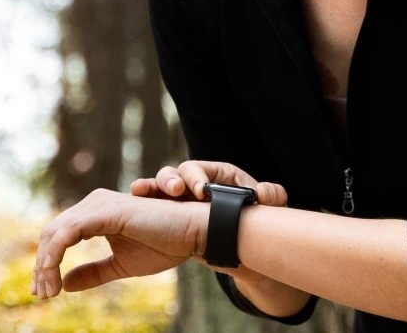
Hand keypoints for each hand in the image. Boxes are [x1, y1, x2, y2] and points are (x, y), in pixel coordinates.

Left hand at [30, 188, 207, 298]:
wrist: (193, 233)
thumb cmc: (164, 244)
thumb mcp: (121, 265)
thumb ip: (94, 272)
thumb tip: (66, 284)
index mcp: (95, 214)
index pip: (59, 236)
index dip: (46, 263)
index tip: (45, 291)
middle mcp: (93, 204)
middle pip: (51, 233)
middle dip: (42, 266)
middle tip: (41, 294)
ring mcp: (98, 205)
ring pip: (55, 233)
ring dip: (46, 263)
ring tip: (47, 290)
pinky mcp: (105, 211)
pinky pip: (69, 232)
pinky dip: (56, 255)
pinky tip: (55, 276)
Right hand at [129, 160, 288, 206]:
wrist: (238, 236)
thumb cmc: (250, 213)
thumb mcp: (264, 205)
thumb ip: (272, 196)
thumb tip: (267, 192)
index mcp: (214, 175)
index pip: (200, 170)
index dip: (198, 178)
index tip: (201, 193)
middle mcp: (192, 181)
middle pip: (176, 174)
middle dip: (172, 181)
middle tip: (175, 191)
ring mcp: (177, 196)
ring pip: (159, 185)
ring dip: (150, 187)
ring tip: (141, 191)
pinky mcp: (166, 210)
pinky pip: (149, 200)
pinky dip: (141, 197)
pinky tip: (133, 197)